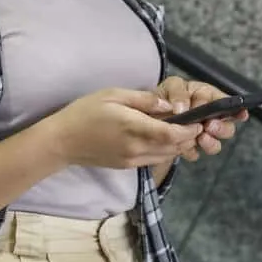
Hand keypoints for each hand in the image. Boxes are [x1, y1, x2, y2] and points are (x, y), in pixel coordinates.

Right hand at [49, 88, 203, 168]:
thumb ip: (143, 100)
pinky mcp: (127, 166)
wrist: (62, 141)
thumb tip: (168, 105)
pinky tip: (164, 139)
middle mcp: (136, 148)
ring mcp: (132, 160)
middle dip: (188, 138)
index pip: (170, 134)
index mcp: (133, 128)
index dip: (189, 130)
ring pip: (165, 156)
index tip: (198, 121)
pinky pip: (154, 160)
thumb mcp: (113, 95)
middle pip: (172, 148)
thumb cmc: (85, 112)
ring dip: (178, 146)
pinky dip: (165, 151)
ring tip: (183, 131)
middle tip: (195, 124)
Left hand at [155, 76, 247, 160]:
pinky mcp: (190, 147)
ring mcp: (202, 134)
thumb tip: (183, 108)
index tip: (238, 113)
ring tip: (200, 138)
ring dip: (210, 142)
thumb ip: (179, 93)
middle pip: (228, 126)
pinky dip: (190, 151)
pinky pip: (196, 153)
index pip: (228, 103)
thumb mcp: (172, 86)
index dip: (234, 108)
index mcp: (209, 97)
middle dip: (221, 128)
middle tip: (210, 126)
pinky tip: (183, 148)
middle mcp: (210, 117)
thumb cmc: (165, 96)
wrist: (149, 115)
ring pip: (216, 144)